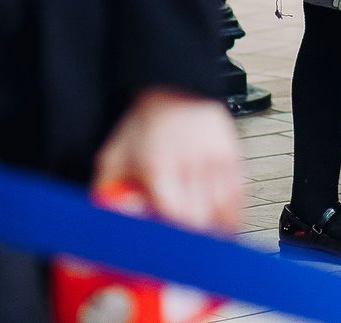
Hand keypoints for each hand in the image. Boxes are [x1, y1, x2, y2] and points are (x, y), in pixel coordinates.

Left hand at [93, 88, 244, 234]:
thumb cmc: (143, 126)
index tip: (168, 252)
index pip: (174, 217)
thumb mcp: (113, 157)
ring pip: (225, 211)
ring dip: (215, 231)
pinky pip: (239, 195)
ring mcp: (216, 160)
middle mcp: (191, 164)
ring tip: (204, 240)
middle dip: (193, 239)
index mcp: (159, 168)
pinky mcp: (233, 156)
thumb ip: (105, 192)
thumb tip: (101, 223)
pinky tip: (223, 222)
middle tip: (184, 249)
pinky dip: (233, 214)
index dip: (174, 240)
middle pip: (201, 219)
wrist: (175, 88)